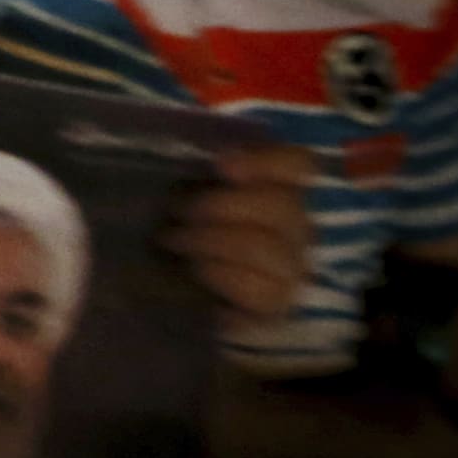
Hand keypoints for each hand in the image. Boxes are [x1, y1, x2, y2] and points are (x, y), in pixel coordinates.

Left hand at [164, 144, 315, 329]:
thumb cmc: (172, 223)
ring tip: (174, 241)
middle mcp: (295, 226)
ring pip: (270, 248)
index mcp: (276, 186)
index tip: (221, 165)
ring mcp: (292, 269)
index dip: (266, 161)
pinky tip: (197, 272)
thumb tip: (203, 151)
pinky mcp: (278, 306)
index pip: (299, 164)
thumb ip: (194, 164)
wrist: (158, 286)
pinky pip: (263, 292)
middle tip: (177, 211)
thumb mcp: (176, 185)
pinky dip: (223, 277)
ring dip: (213, 241)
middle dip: (222, 205)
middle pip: (285, 205)